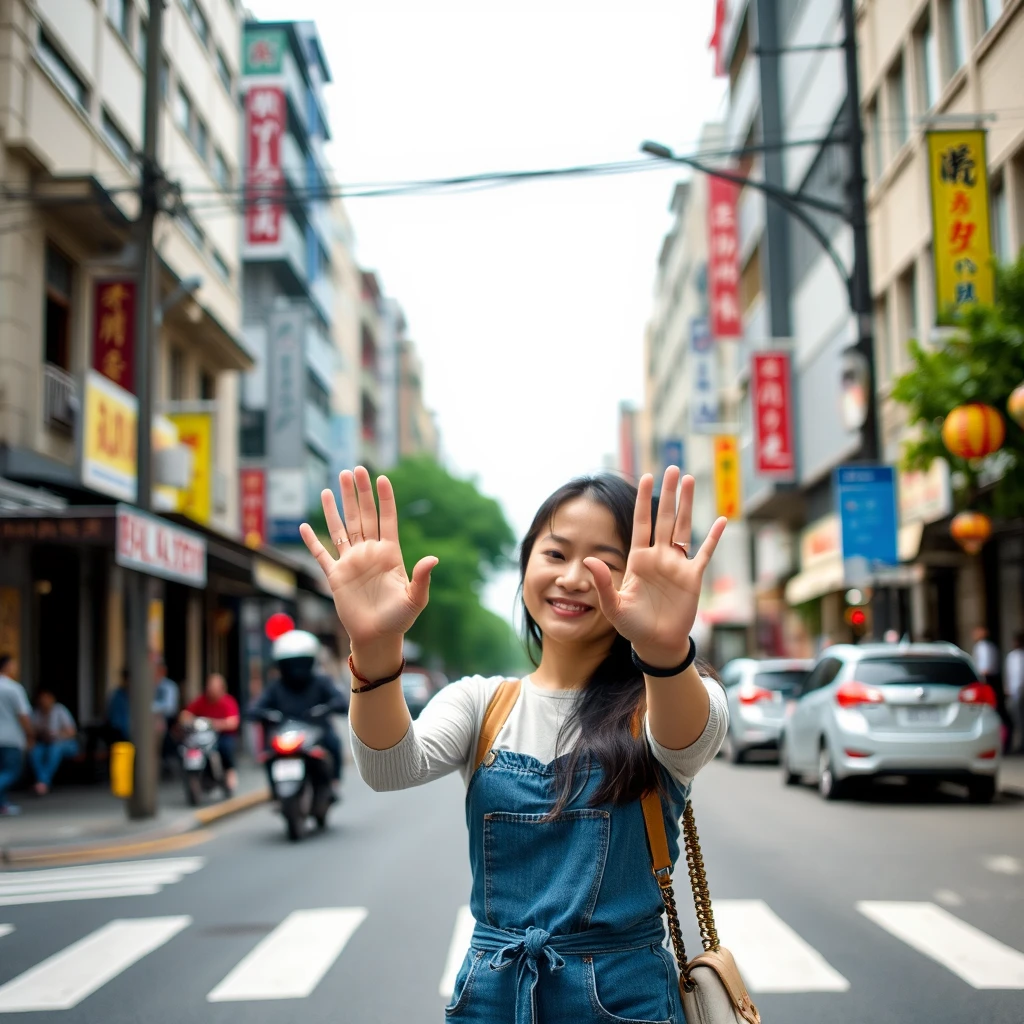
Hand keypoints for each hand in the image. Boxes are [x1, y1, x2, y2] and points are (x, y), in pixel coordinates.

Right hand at [300, 467, 437, 645]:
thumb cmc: (400, 619)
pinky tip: (304, 525)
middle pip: (362, 516)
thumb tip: (433, 559)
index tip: (381, 478)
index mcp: (389, 553)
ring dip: (336, 508)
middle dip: (358, 493)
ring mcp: (351, 562)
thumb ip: (422, 578)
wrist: (378, 637)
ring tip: (333, 485)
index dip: (384, 499)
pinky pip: (321, 554)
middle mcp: (369, 552)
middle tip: (355, 469)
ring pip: (341, 528)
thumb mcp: (415, 599)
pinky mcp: (335, 576)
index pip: (386, 519)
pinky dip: (312, 541)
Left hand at [583, 467, 725, 664]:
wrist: (656, 644)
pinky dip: (713, 538)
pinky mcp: (693, 578)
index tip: (647, 476)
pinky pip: (705, 553)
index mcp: (638, 559)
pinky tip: (721, 520)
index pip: (641, 523)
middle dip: (668, 494)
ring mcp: (677, 565)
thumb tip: (590, 559)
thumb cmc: (632, 626)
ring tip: (691, 480)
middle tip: (673, 469)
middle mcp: (658, 557)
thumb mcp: (613, 605)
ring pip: (683, 528)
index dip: (644, 500)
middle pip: (664, 518)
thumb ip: (602, 582)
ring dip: (687, 505)